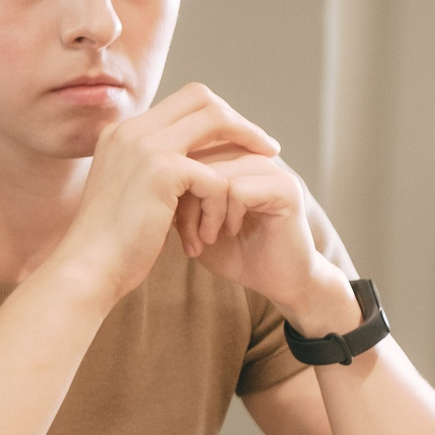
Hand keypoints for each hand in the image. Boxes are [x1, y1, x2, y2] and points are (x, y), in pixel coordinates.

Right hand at [46, 83, 278, 307]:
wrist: (86, 269)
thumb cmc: (109, 245)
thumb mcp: (128, 195)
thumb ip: (153, 172)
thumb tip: (192, 169)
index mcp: (122, 132)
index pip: (181, 102)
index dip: (216, 118)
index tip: (239, 143)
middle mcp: (131, 129)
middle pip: (201, 97)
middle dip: (239, 122)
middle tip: (266, 149)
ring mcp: (145, 145)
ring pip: (215, 122)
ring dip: (244, 148)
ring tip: (258, 179)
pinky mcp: (161, 171)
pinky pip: (214, 176)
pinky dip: (219, 205)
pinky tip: (208, 235)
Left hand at [177, 150, 361, 333]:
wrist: (279, 282)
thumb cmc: (235, 253)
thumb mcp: (194, 222)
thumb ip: (176, 196)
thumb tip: (149, 178)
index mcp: (229, 157)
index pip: (188, 152)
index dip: (173, 188)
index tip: (171, 227)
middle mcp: (250, 155)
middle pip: (199, 160)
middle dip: (184, 201)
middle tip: (189, 239)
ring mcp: (270, 169)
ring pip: (216, 174)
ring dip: (204, 212)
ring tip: (205, 239)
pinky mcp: (285, 188)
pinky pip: (238, 189)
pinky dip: (226, 215)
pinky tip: (230, 233)